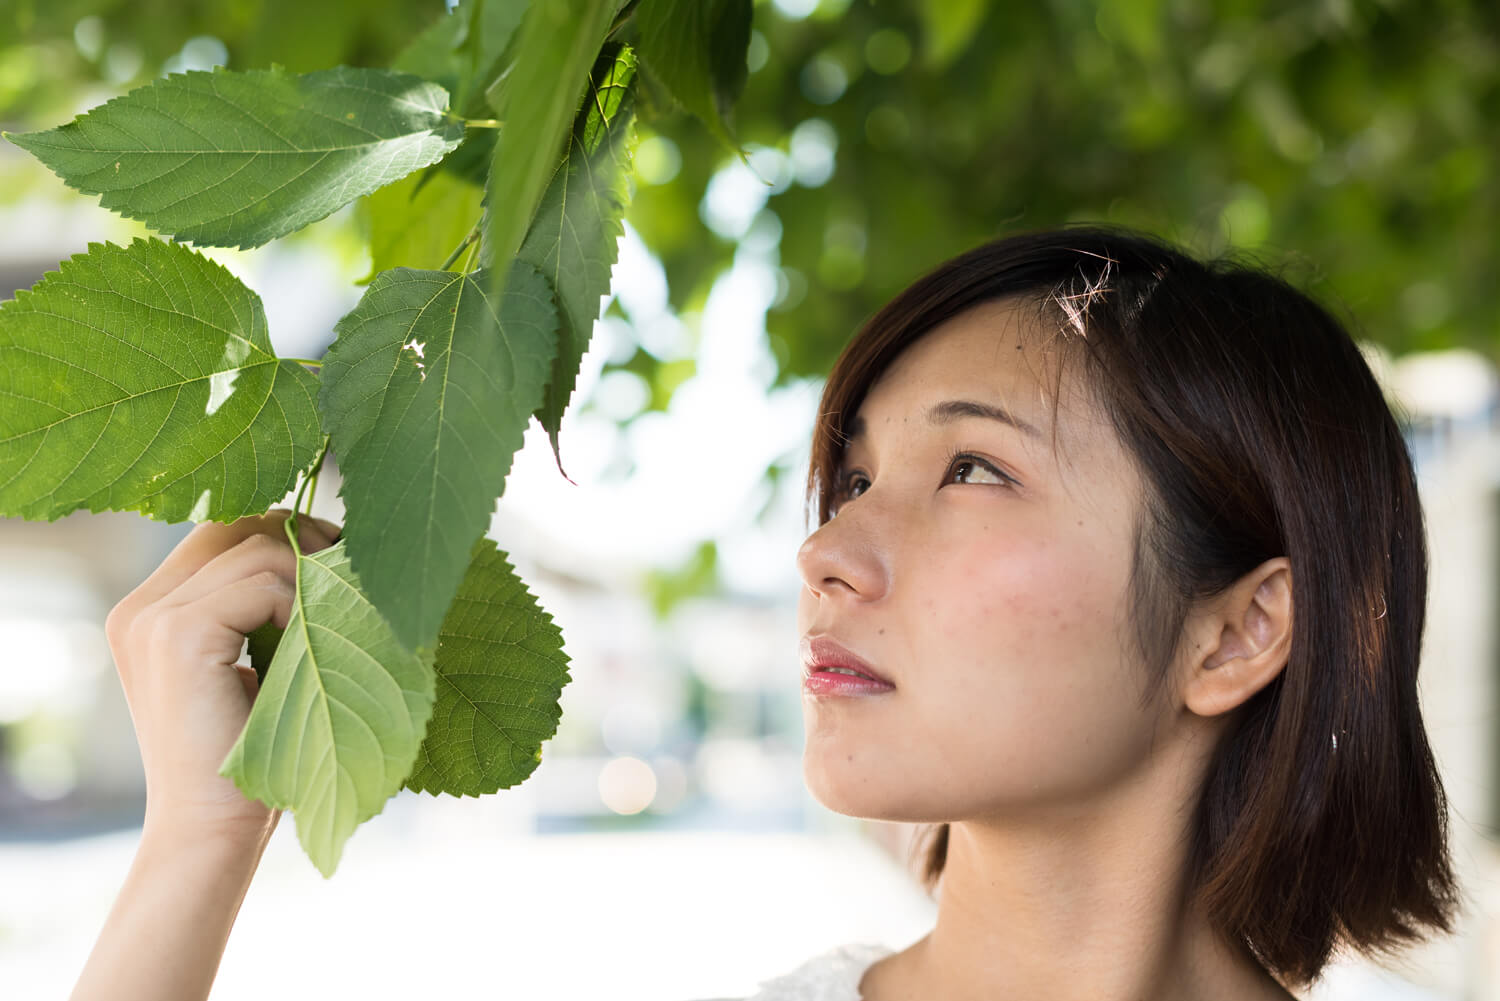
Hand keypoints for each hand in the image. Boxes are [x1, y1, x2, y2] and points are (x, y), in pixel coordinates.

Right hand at [104, 507, 340, 845]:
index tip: (338, 554)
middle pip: (236, 525)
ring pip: (255, 548)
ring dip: (313, 572)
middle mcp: (141, 606)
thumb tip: (324, 556)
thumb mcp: (251, 668)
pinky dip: (303, 603)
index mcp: (149, 610)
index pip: (220, 531)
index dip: (284, 531)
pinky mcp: (179, 635)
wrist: (211, 828)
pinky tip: (319, 640)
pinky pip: (262, 584)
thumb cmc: (246, 756)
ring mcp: (153, 618)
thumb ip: (260, 614)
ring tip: (347, 605)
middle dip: (304, 535)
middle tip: (354, 564)